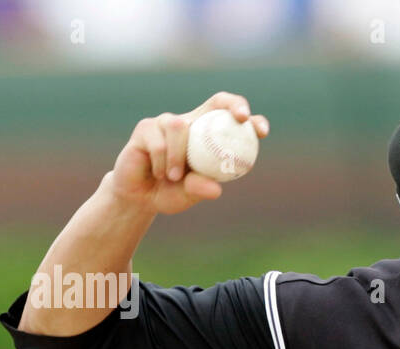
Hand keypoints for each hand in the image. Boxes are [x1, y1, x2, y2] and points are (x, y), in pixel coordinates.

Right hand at [106, 92, 271, 214]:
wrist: (138, 197)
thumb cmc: (170, 192)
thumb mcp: (188, 194)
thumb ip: (200, 189)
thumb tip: (216, 189)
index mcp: (209, 137)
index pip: (232, 119)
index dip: (250, 119)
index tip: (261, 130)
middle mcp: (191, 124)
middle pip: (217, 101)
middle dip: (233, 105)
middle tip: (242, 118)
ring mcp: (168, 122)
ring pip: (180, 125)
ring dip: (178, 155)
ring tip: (173, 177)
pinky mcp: (146, 127)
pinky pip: (158, 141)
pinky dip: (162, 161)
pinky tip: (160, 174)